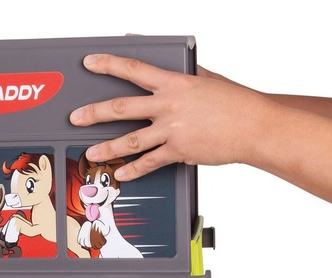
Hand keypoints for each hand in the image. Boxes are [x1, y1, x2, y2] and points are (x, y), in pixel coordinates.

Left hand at [70, 53, 273, 179]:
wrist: (255, 126)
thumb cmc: (234, 101)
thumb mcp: (206, 75)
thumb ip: (179, 66)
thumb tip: (159, 50)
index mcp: (174, 82)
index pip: (133, 69)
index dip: (108, 64)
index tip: (89, 62)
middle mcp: (169, 105)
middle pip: (121, 108)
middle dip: (94, 113)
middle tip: (76, 118)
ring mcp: (172, 129)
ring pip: (130, 140)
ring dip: (107, 147)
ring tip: (92, 153)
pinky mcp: (179, 150)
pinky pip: (150, 162)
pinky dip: (134, 169)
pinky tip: (123, 173)